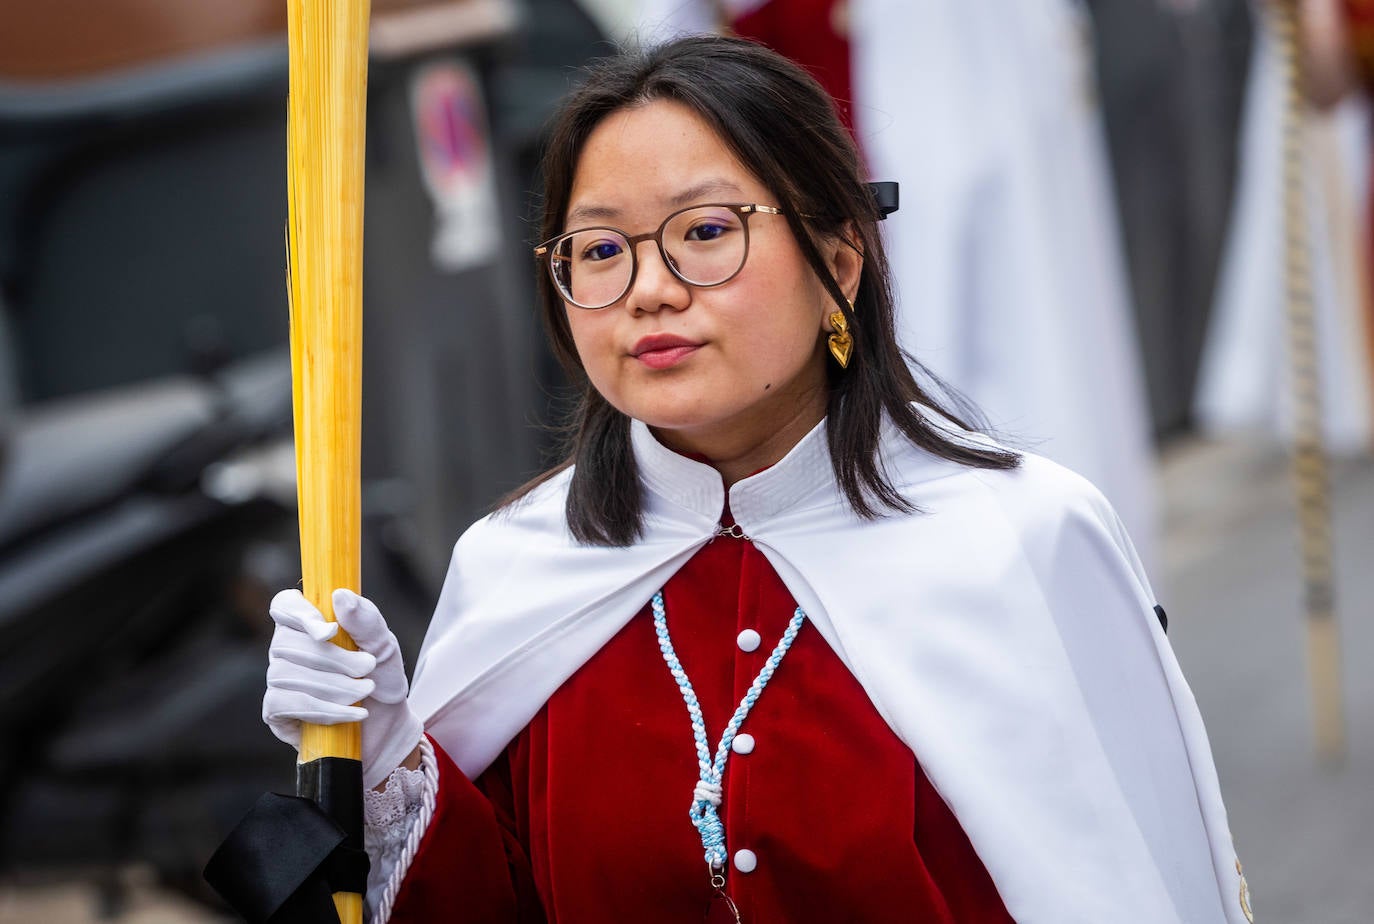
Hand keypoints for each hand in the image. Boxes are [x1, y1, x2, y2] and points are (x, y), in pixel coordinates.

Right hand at [263, 588, 423, 789]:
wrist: (386, 725)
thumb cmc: (381, 678)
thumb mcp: (384, 646)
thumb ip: (366, 620)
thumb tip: (340, 595)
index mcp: (310, 623)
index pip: (285, 605)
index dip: (298, 614)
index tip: (329, 632)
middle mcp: (287, 647)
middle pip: (287, 643)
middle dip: (332, 659)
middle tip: (367, 669)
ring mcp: (278, 678)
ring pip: (286, 674)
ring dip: (333, 686)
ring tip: (364, 692)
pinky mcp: (276, 710)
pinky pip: (285, 703)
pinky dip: (323, 709)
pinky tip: (352, 714)